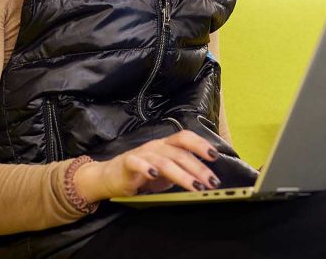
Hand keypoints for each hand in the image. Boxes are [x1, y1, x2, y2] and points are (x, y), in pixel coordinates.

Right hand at [73, 130, 220, 202]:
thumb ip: (182, 171)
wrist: (110, 176)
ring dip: (182, 175)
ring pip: (164, 162)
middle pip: (180, 153)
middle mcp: (156, 146)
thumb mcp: (166, 173)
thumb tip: (206, 179)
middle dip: (199, 168)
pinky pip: (137, 163)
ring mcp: (142, 153)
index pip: (185, 138)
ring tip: (195, 186)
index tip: (214, 156)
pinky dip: (146, 168)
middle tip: (212, 182)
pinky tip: (154, 175)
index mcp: (167, 145)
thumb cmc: (143, 175)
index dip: (200, 144)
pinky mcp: (127, 163)